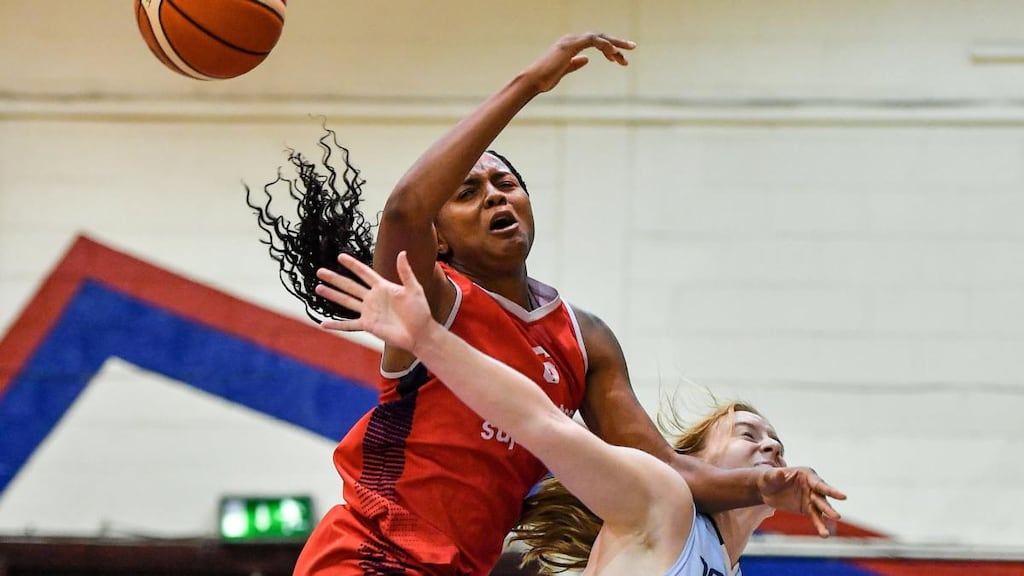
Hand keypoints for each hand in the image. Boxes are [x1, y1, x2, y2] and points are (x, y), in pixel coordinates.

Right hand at [314, 251, 433, 351]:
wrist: (420, 333)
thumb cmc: (420, 311)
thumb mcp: (414, 289)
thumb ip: (405, 272)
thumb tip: (402, 253)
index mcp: (383, 287)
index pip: (364, 273)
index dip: (352, 265)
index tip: (340, 256)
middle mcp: (373, 298)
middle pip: (350, 286)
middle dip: (335, 278)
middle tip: (320, 271)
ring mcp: (369, 312)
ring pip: (346, 302)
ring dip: (332, 295)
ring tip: (318, 288)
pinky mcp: (368, 325)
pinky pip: (349, 325)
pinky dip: (336, 325)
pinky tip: (323, 324)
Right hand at [523, 32, 635, 92]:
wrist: (533, 81)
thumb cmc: (545, 79)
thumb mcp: (563, 70)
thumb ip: (575, 64)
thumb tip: (586, 59)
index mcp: (570, 44)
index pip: (595, 42)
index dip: (609, 49)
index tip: (620, 59)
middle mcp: (571, 39)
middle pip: (599, 37)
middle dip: (616, 43)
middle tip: (632, 48)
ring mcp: (570, 40)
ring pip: (599, 37)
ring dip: (614, 44)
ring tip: (626, 53)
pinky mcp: (570, 45)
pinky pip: (593, 40)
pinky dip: (605, 45)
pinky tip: (613, 54)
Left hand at [758, 467, 846, 537]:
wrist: (765, 488)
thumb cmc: (769, 478)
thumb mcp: (769, 476)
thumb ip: (776, 475)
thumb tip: (781, 473)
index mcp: (807, 475)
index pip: (819, 484)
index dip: (831, 490)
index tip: (843, 497)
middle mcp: (812, 486)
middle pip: (822, 498)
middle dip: (828, 507)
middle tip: (836, 517)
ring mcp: (811, 498)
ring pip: (821, 510)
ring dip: (825, 520)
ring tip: (827, 533)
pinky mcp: (807, 509)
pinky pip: (815, 517)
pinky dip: (820, 526)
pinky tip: (824, 535)